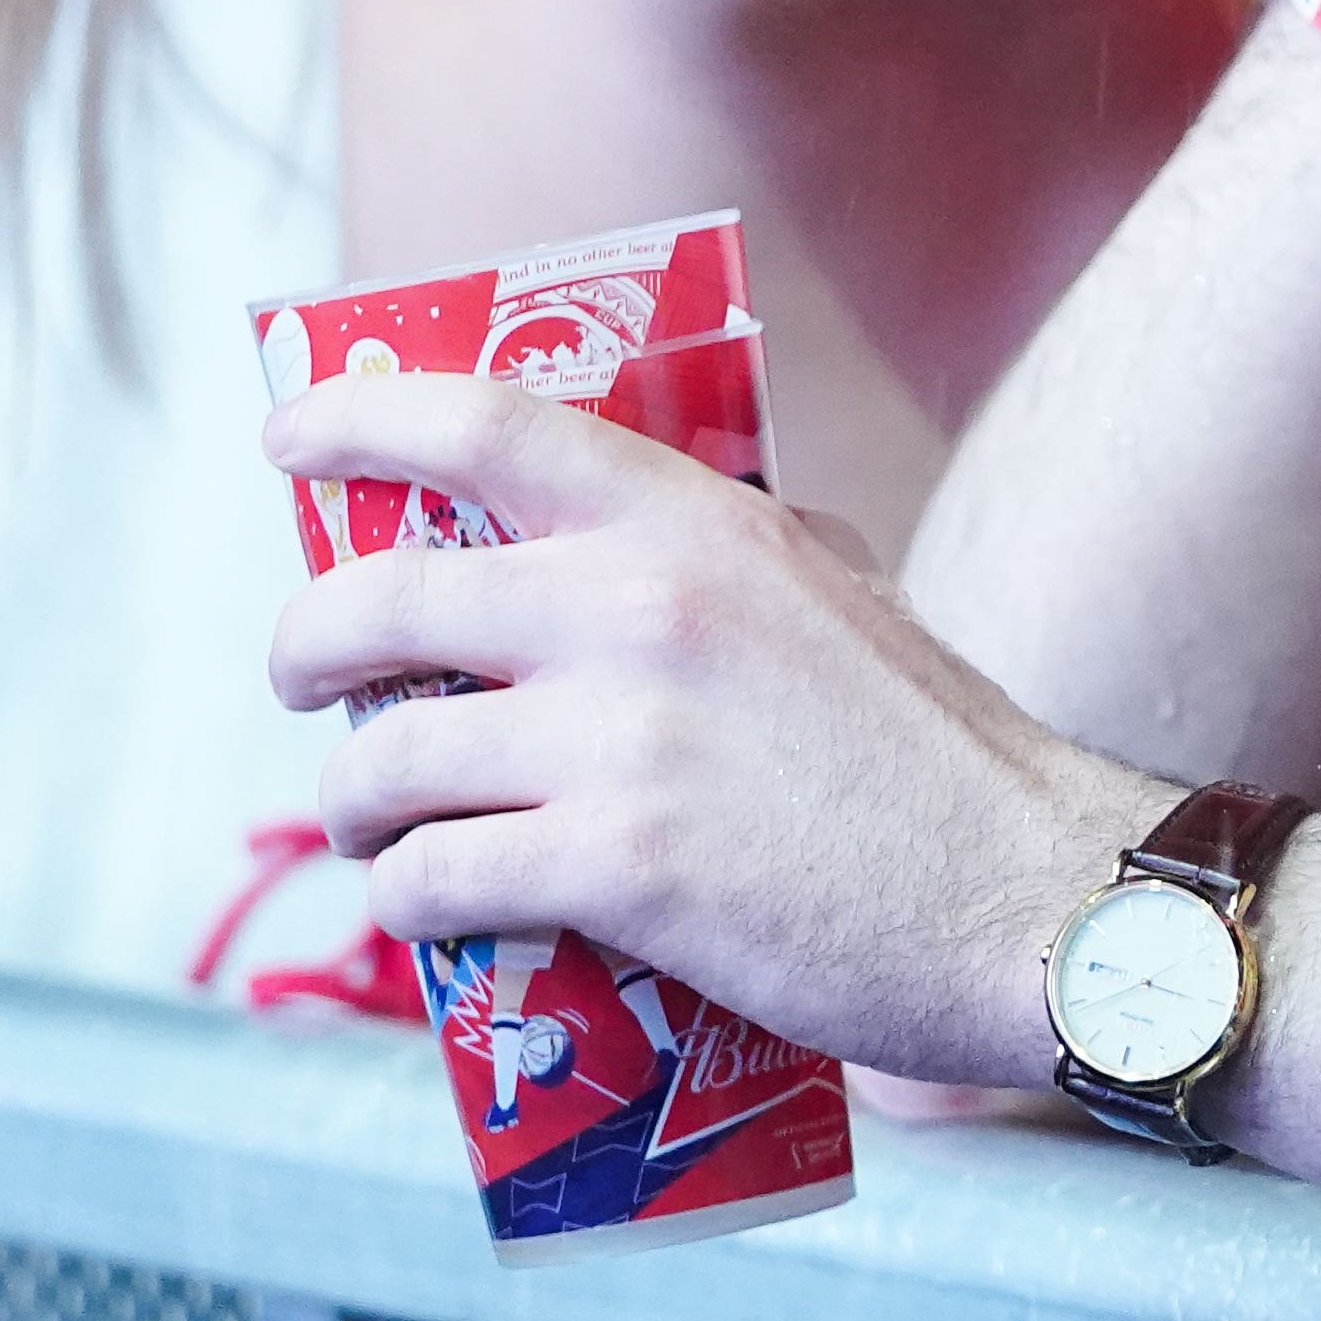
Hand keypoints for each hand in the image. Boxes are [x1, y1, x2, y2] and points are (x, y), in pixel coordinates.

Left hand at [267, 372, 1149, 1089]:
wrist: (1028, 895)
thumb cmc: (933, 755)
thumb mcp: (831, 594)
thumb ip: (719, 560)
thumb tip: (610, 549)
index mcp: (698, 522)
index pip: (484, 423)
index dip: (359, 413)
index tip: (291, 429)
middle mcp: (641, 608)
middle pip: (378, 598)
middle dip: (304, 648)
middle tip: (307, 682)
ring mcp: (623, 741)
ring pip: (379, 760)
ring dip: (345, 801)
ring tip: (369, 826)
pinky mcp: (618, 869)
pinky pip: (431, 879)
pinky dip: (403, 900)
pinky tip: (424, 908)